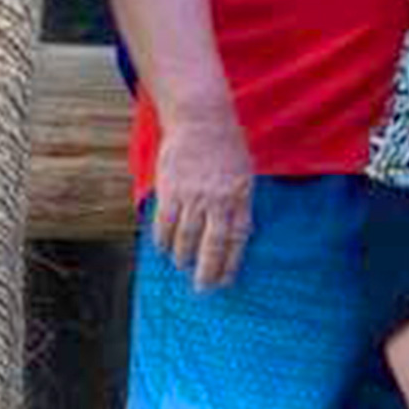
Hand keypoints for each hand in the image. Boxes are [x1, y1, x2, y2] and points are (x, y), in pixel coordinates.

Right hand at [150, 113, 254, 292]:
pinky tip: (163, 249)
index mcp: (240, 196)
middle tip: (202, 289)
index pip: (237, 239)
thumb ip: (240, 202)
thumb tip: (237, 234)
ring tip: (182, 265)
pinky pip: (165, 223)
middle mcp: (218, 199)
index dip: (230, 263)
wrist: (201, 119)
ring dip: (183, 256)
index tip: (225, 281)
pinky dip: (163, 239)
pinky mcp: (171, 189)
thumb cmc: (227, 146)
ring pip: (186, 237)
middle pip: (212, 245)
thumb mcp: (245, 173)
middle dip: (207, 271)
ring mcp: (193, 195)